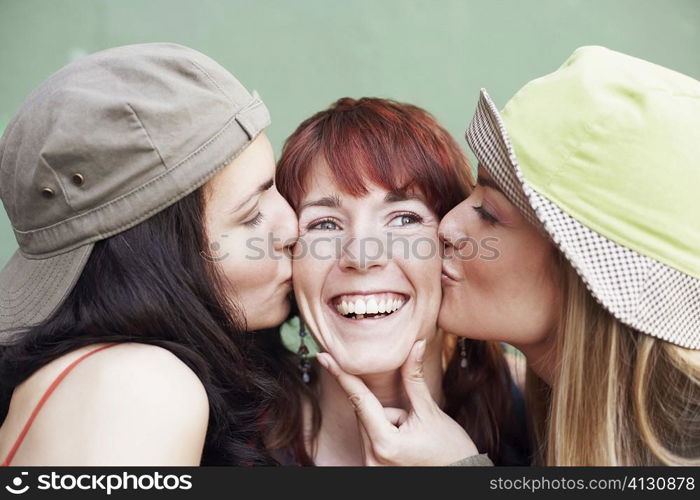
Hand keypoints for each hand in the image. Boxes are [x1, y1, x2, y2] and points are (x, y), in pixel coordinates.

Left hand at [316, 340, 478, 465]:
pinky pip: (372, 441)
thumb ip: (414, 378)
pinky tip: (407, 448)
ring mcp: (371, 469)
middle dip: (388, 411)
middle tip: (414, 425)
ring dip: (388, 424)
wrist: (463, 478)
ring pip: (370, 427)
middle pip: (367, 414)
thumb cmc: (451, 450)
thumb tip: (416, 344)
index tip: (323, 357)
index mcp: (384, 443)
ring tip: (414, 439)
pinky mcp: (373, 472)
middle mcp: (372, 459)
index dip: (342, 375)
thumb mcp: (431, 412)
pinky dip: (386, 436)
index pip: (359, 400)